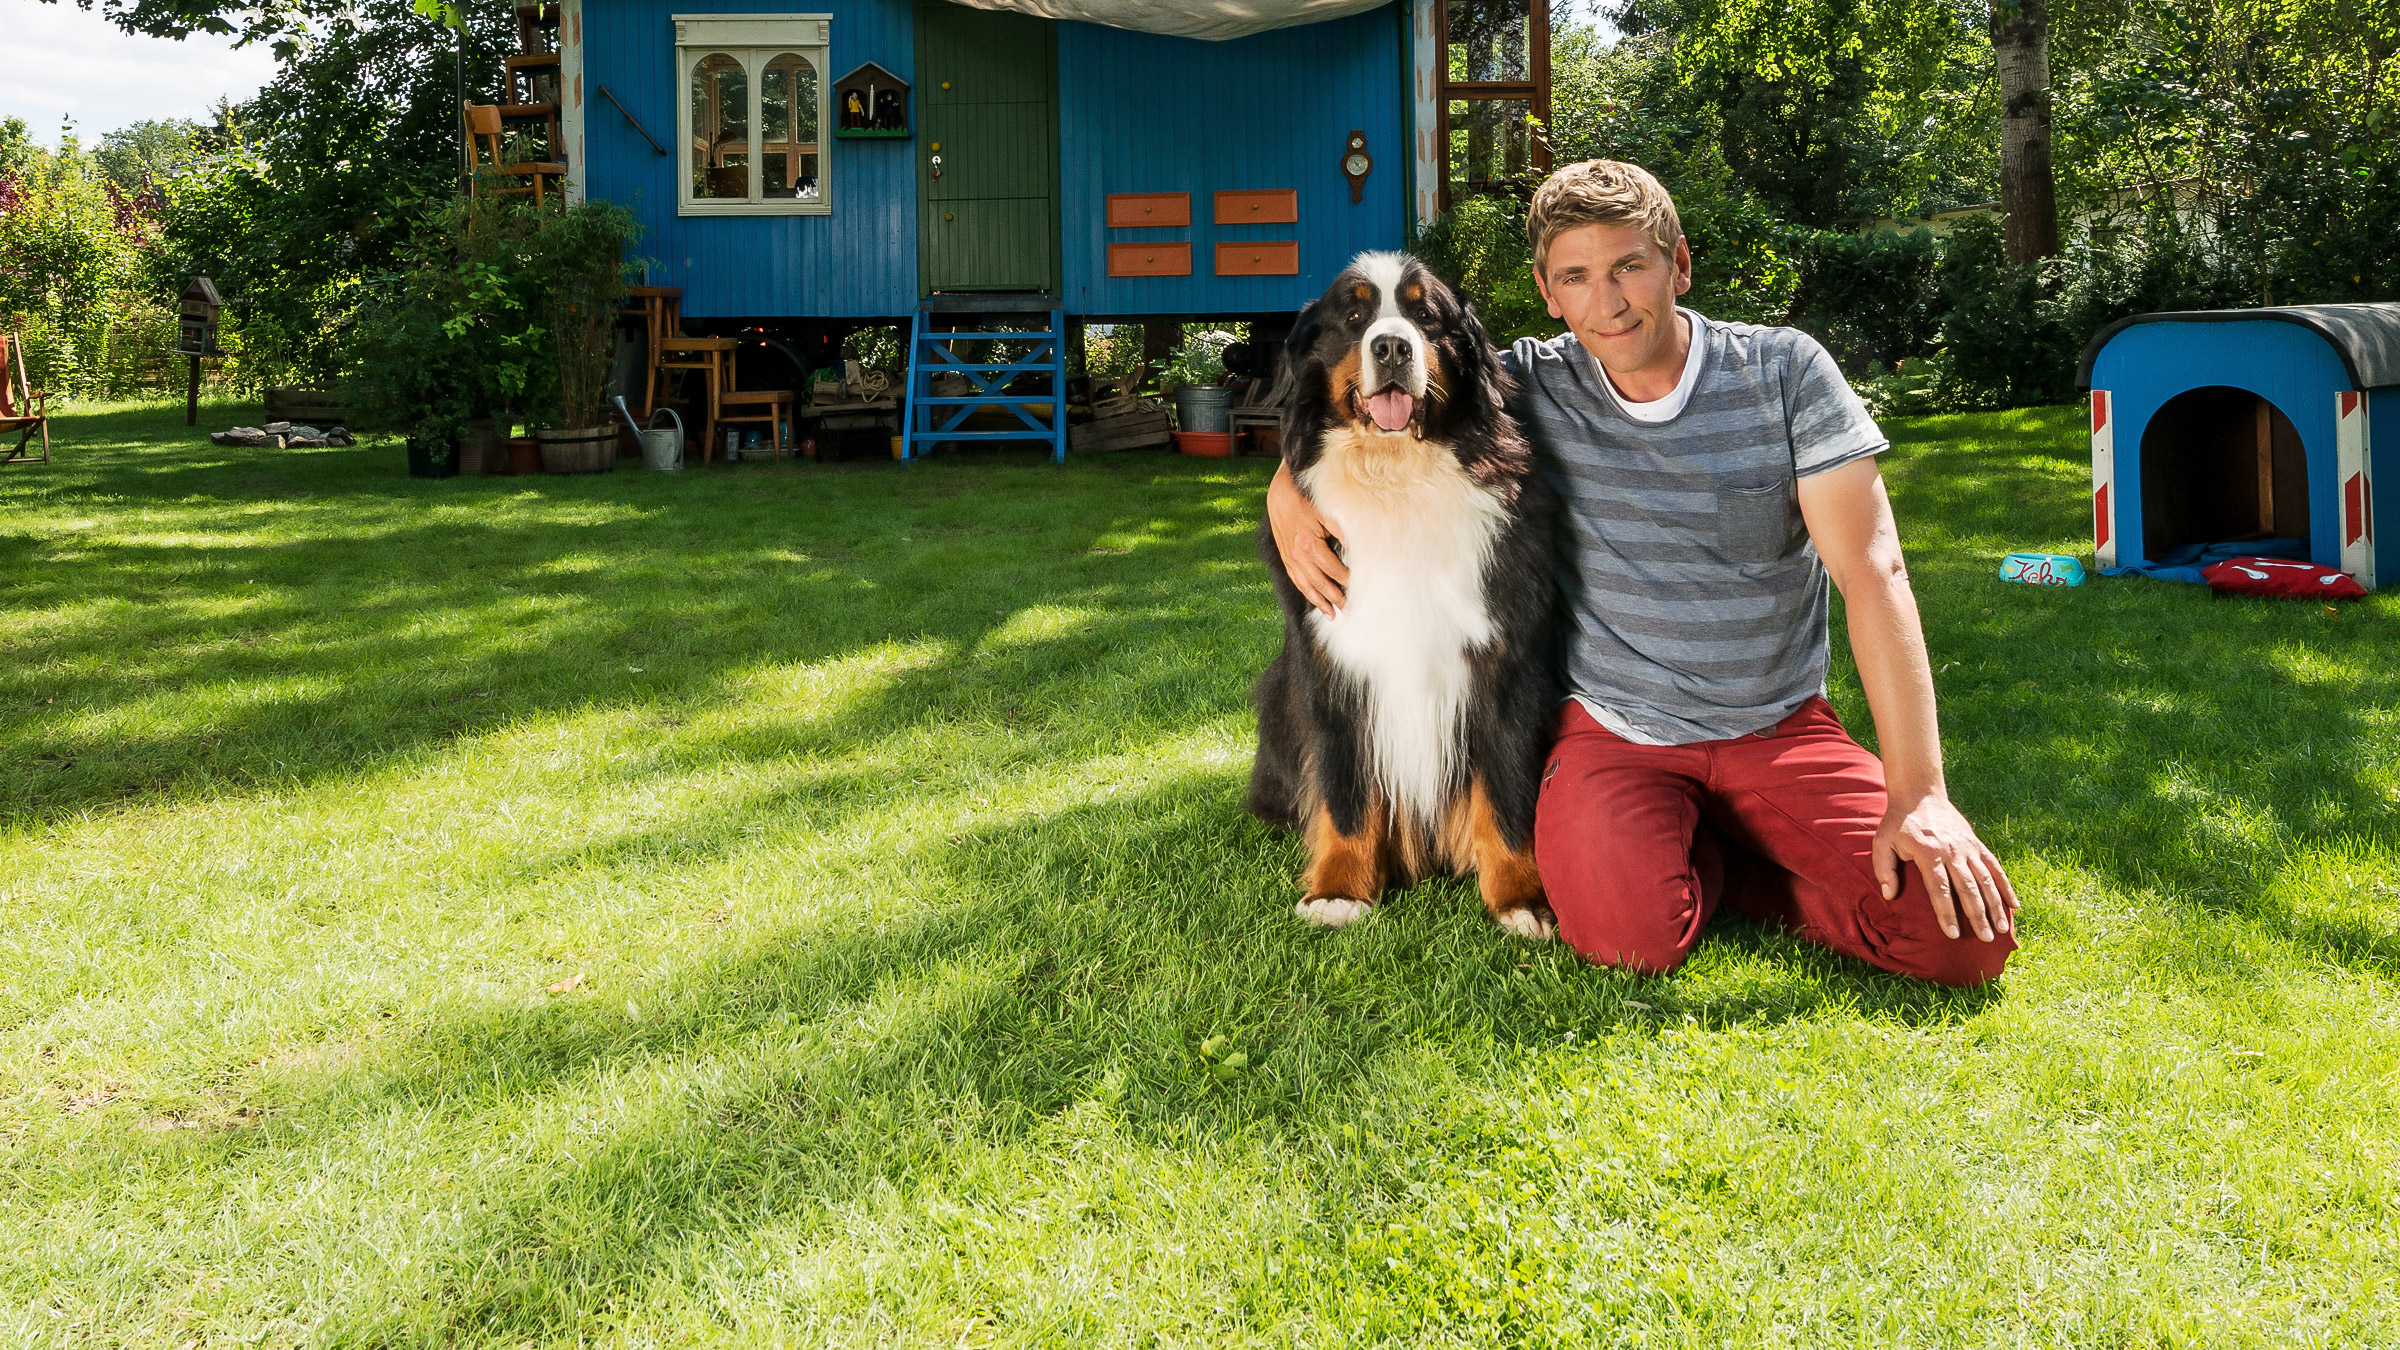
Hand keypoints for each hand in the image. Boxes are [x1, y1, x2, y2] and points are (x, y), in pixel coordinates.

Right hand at [1267, 461, 1347, 617]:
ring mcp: (1289, 557)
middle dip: (1335, 598)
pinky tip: (1314, 599)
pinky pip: (1296, 579)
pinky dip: (1306, 591)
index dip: (1347, 581)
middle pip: (1320, 583)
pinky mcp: (1284, 556)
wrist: (1280, 490)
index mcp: (1309, 545)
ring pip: (1306, 585)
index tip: (1359, 589)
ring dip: (1320, 601)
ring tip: (1332, 614)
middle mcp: (1297, 555)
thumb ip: (1343, 531)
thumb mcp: (1327, 511)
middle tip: (1349, 610)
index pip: (1333, 571)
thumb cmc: (1306, 497)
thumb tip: (1359, 550)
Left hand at [1873, 792, 2017, 941]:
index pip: (1940, 889)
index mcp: (1929, 854)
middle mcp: (1952, 851)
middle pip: (1968, 888)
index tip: (1953, 934)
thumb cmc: (1898, 823)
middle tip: (1985, 938)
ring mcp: (1968, 847)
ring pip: (1986, 880)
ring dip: (1996, 905)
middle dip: (1978, 915)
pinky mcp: (1977, 844)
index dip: (1947, 913)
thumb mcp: (1882, 843)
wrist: (1920, 794)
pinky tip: (2014, 905)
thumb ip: (1884, 869)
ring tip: (2001, 929)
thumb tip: (1889, 896)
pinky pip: (1995, 867)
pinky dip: (2006, 886)